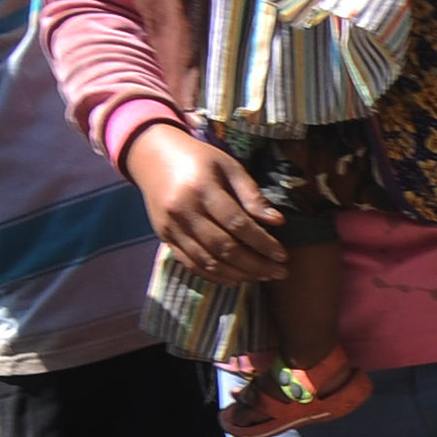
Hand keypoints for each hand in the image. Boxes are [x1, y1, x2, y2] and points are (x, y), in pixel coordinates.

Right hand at [127, 122, 282, 280]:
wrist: (153, 157)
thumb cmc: (199, 159)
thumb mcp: (229, 166)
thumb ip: (251, 194)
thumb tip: (278, 221)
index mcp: (202, 189)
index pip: (237, 223)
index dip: (262, 243)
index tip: (283, 256)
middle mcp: (184, 211)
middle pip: (223, 247)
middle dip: (255, 265)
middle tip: (279, 273)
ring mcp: (171, 227)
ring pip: (207, 261)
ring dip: (238, 274)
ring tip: (262, 278)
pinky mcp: (165, 237)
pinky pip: (191, 264)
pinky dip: (214, 276)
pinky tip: (235, 280)